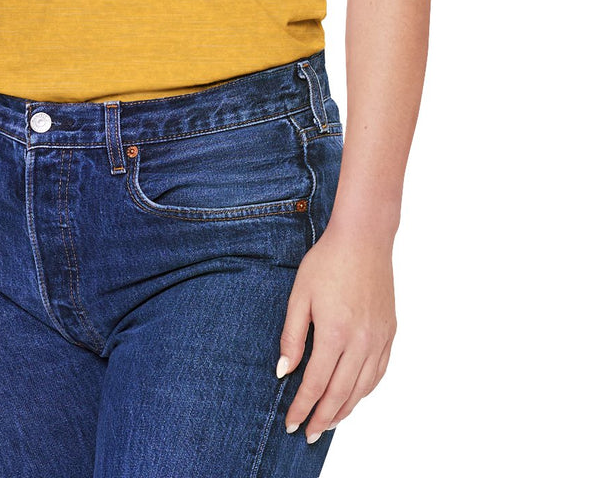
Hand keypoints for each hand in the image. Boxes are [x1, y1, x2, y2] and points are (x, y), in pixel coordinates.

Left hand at [277, 227, 395, 443]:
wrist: (363, 240)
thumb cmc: (326, 263)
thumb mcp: (299, 296)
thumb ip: (292, 336)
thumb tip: (284, 371)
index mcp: (335, 334)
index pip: (316, 383)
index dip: (303, 407)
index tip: (292, 424)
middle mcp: (361, 342)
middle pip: (341, 393)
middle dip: (323, 417)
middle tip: (308, 434)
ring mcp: (379, 340)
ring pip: (362, 389)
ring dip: (345, 410)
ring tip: (328, 422)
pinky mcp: (390, 334)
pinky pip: (378, 373)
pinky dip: (364, 391)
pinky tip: (353, 397)